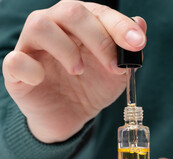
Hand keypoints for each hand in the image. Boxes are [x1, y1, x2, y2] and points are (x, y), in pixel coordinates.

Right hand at [2, 0, 146, 142]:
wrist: (72, 116)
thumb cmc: (93, 88)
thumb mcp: (117, 72)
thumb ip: (127, 50)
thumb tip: (140, 23)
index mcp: (81, 24)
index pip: (99, 12)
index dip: (120, 26)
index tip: (138, 43)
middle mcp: (55, 26)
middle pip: (71, 11)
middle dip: (98, 38)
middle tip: (113, 66)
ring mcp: (33, 46)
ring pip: (41, 26)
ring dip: (66, 49)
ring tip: (79, 71)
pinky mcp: (16, 71)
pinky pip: (15, 60)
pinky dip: (30, 68)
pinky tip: (43, 79)